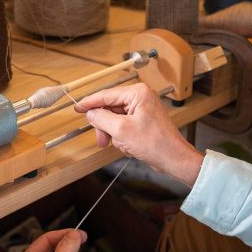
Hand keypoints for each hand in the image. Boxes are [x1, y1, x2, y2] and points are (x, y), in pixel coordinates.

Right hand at [76, 83, 203, 186]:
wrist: (174, 158)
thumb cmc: (155, 143)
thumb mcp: (121, 130)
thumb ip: (102, 119)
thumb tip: (90, 113)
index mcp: (137, 93)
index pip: (106, 95)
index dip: (89, 103)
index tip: (77, 108)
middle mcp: (141, 98)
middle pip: (110, 109)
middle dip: (105, 126)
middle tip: (101, 140)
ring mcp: (143, 110)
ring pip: (115, 120)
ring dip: (115, 135)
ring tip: (123, 146)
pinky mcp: (144, 121)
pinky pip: (124, 127)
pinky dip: (123, 138)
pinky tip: (130, 147)